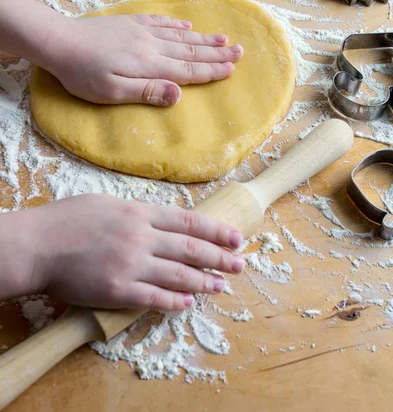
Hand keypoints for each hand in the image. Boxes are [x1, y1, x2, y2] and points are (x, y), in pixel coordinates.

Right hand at [31, 195, 243, 310]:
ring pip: (178, 275)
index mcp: (139, 212)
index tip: (236, 237)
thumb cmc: (69, 220)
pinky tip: (188, 304)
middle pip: (191, 248)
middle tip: (239, 264)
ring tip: (220, 287)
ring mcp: (131, 264)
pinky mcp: (118, 290)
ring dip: (203, 282)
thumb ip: (138, 211)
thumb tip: (162, 220)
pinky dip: (174, 302)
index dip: (216, 230)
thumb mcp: (108, 203)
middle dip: (219, 257)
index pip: (188, 221)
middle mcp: (141, 237)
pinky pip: (154, 298)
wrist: (39, 245)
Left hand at [48, 14, 243, 105]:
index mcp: (150, 65)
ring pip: (181, 36)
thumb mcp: (112, 92)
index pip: (188, 70)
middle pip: (191, 51)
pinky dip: (177, 24)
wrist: (60, 41)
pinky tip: (186, 25)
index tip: (232, 69)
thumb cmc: (83, 73)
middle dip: (217, 52)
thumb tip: (178, 94)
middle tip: (240, 51)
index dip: (212, 71)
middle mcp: (152, 45)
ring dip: (204, 38)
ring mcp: (142, 31)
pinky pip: (161, 21)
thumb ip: (146, 92)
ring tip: (224, 38)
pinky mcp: (130, 23)